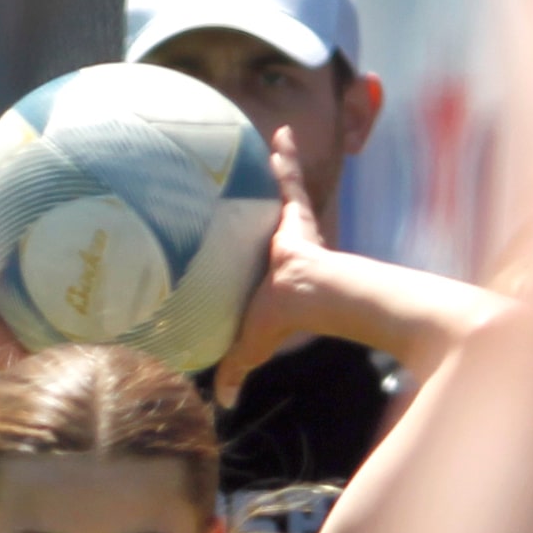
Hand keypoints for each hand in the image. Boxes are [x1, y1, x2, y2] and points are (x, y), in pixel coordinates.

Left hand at [213, 128, 331, 408]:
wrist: (309, 295)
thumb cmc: (282, 319)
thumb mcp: (249, 344)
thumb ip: (235, 368)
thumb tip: (222, 403)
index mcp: (271, 277)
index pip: (253, 264)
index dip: (246, 257)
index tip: (234, 249)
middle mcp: (283, 248)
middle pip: (264, 222)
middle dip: (258, 205)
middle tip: (239, 185)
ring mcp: (291, 228)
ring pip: (278, 195)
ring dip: (275, 172)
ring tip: (262, 147)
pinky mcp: (297, 212)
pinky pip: (290, 177)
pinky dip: (286, 154)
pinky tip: (279, 129)